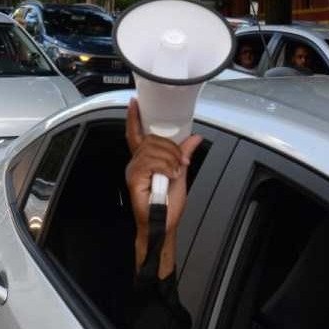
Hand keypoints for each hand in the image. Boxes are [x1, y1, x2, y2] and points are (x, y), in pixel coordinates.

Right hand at [125, 99, 202, 279]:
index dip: (134, 118)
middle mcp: (135, 163)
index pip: (136, 134)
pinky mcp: (134, 180)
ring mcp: (133, 171)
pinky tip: (170, 175)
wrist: (164, 225)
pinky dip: (165, 167)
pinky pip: (151, 162)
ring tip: (176, 172)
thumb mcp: (180, 173)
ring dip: (170, 159)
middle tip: (181, 163)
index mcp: (143, 160)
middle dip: (171, 148)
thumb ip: (183, 154)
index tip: (135, 103)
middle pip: (151, 140)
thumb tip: (194, 137)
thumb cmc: (168, 205)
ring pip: (152, 149)